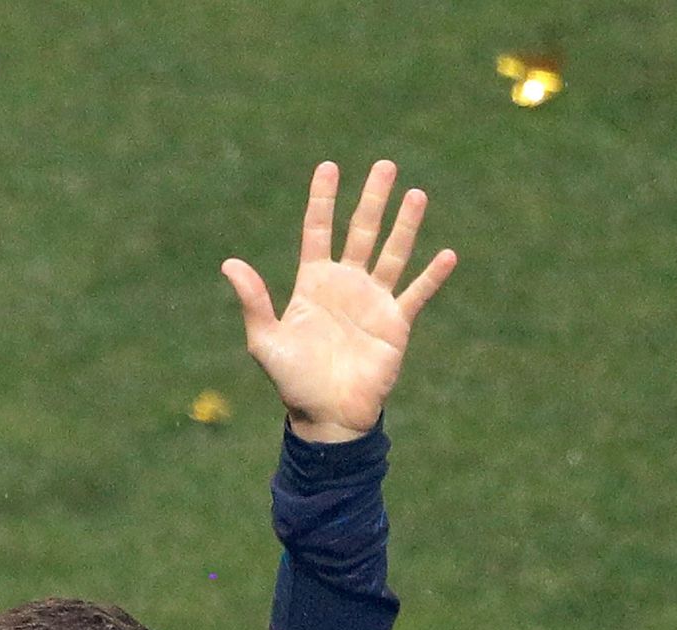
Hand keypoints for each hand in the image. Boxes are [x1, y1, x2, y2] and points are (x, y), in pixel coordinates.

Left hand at [221, 160, 456, 442]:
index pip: (318, 231)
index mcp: (313, 284)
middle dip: (372, 199)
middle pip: (361, 231)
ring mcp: (373, 301)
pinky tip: (447, 255)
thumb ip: (254, 302)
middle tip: (385, 165)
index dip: (322, 200)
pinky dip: (432, 276)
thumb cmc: (293, 382)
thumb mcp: (266, 341)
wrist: (326, 417)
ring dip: (405, 225)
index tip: (329, 167)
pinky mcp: (395, 323)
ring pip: (392, 253)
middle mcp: (346, 285)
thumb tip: (229, 264)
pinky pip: (417, 294)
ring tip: (416, 194)